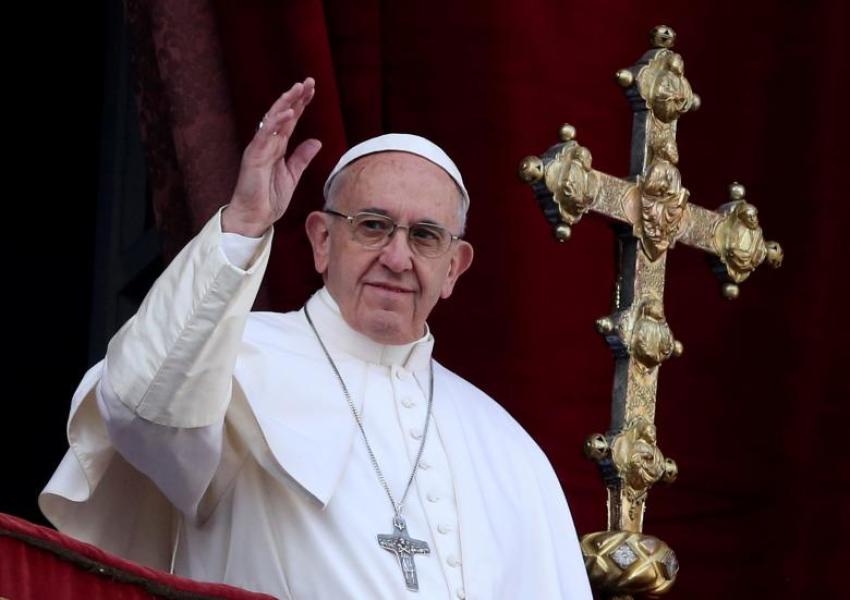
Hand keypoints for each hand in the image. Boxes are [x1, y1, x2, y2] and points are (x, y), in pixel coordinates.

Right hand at [223, 78, 321, 236]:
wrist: (255, 217)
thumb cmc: (269, 198)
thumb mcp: (292, 175)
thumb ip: (302, 157)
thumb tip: (317, 141)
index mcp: (277, 147)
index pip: (290, 120)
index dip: (301, 104)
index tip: (312, 90)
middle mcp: (268, 143)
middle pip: (282, 114)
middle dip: (295, 97)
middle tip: (308, 82)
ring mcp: (260, 148)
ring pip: (272, 119)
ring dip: (286, 103)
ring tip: (299, 89)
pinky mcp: (254, 156)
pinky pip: (265, 135)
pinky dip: (276, 123)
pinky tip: (288, 112)